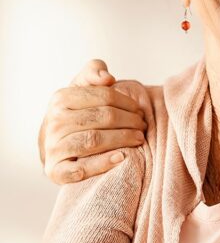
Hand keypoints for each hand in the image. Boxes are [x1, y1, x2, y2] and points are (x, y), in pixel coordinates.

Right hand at [39, 59, 148, 183]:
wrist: (55, 145)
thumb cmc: (76, 113)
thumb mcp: (81, 87)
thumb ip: (93, 72)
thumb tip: (107, 78)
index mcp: (61, 99)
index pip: (104, 97)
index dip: (127, 103)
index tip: (140, 110)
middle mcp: (54, 122)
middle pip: (102, 118)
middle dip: (129, 121)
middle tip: (143, 126)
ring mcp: (53, 147)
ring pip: (94, 141)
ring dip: (122, 140)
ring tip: (139, 139)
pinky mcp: (56, 171)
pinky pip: (81, 169)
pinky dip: (103, 164)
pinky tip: (121, 158)